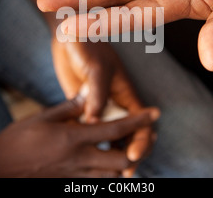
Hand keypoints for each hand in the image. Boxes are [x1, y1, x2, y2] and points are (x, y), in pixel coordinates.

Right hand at [0, 97, 159, 176]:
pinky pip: (95, 184)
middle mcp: (78, 160)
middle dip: (137, 149)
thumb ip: (69, 107)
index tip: (156, 113)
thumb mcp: (43, 117)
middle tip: (142, 137)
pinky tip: (104, 164)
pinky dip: (106, 175)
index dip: (139, 121)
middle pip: (122, 160)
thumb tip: (89, 92)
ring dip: (123, 164)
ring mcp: (74, 176)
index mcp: (73, 138)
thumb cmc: (17, 139)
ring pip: (112, 176)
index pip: (116, 130)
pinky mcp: (68, 184)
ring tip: (127, 150)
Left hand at [51, 39, 155, 175]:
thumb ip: (97, 93)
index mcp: (128, 95)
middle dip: (128, 158)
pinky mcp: (83, 112)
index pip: (143, 125)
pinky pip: (89, 133)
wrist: (69, 38)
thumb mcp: (95, 66)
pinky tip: (80, 158)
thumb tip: (93, 121)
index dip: (142, 143)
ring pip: (110, 140)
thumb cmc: (87, 46)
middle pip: (129, 138)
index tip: (131, 156)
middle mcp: (117, 106)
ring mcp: (100, 110)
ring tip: (103, 175)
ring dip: (109, 156)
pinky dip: (89, 145)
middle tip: (120, 175)